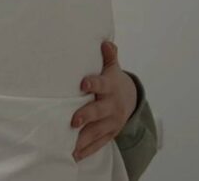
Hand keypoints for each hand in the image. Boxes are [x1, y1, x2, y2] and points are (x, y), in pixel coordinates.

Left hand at [71, 41, 137, 160]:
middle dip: (86, 115)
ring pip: (98, 131)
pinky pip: (99, 143)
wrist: (129, 98)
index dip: (93, 84)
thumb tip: (105, 42)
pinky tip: (73, 155)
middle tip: (73, 121)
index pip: (102, 84)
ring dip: (83, 138)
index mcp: (110, 86)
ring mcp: (112, 121)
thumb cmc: (111, 80)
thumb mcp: (111, 67)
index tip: (83, 83)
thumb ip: (108, 56)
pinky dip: (86, 150)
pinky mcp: (110, 133)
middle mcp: (112, 105)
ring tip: (69, 145)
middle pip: (99, 111)